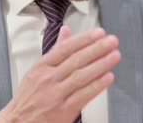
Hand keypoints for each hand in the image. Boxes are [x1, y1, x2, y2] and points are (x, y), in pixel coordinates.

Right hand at [0, 26, 120, 122]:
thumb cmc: (28, 98)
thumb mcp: (37, 71)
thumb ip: (54, 51)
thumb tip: (66, 31)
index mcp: (41, 66)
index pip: (65, 48)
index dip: (84, 39)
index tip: (98, 33)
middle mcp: (48, 79)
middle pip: (76, 60)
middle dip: (96, 48)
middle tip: (112, 41)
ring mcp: (55, 95)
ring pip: (81, 76)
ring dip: (101, 64)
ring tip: (114, 55)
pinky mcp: (63, 111)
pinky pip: (83, 95)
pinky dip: (97, 85)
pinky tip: (108, 77)